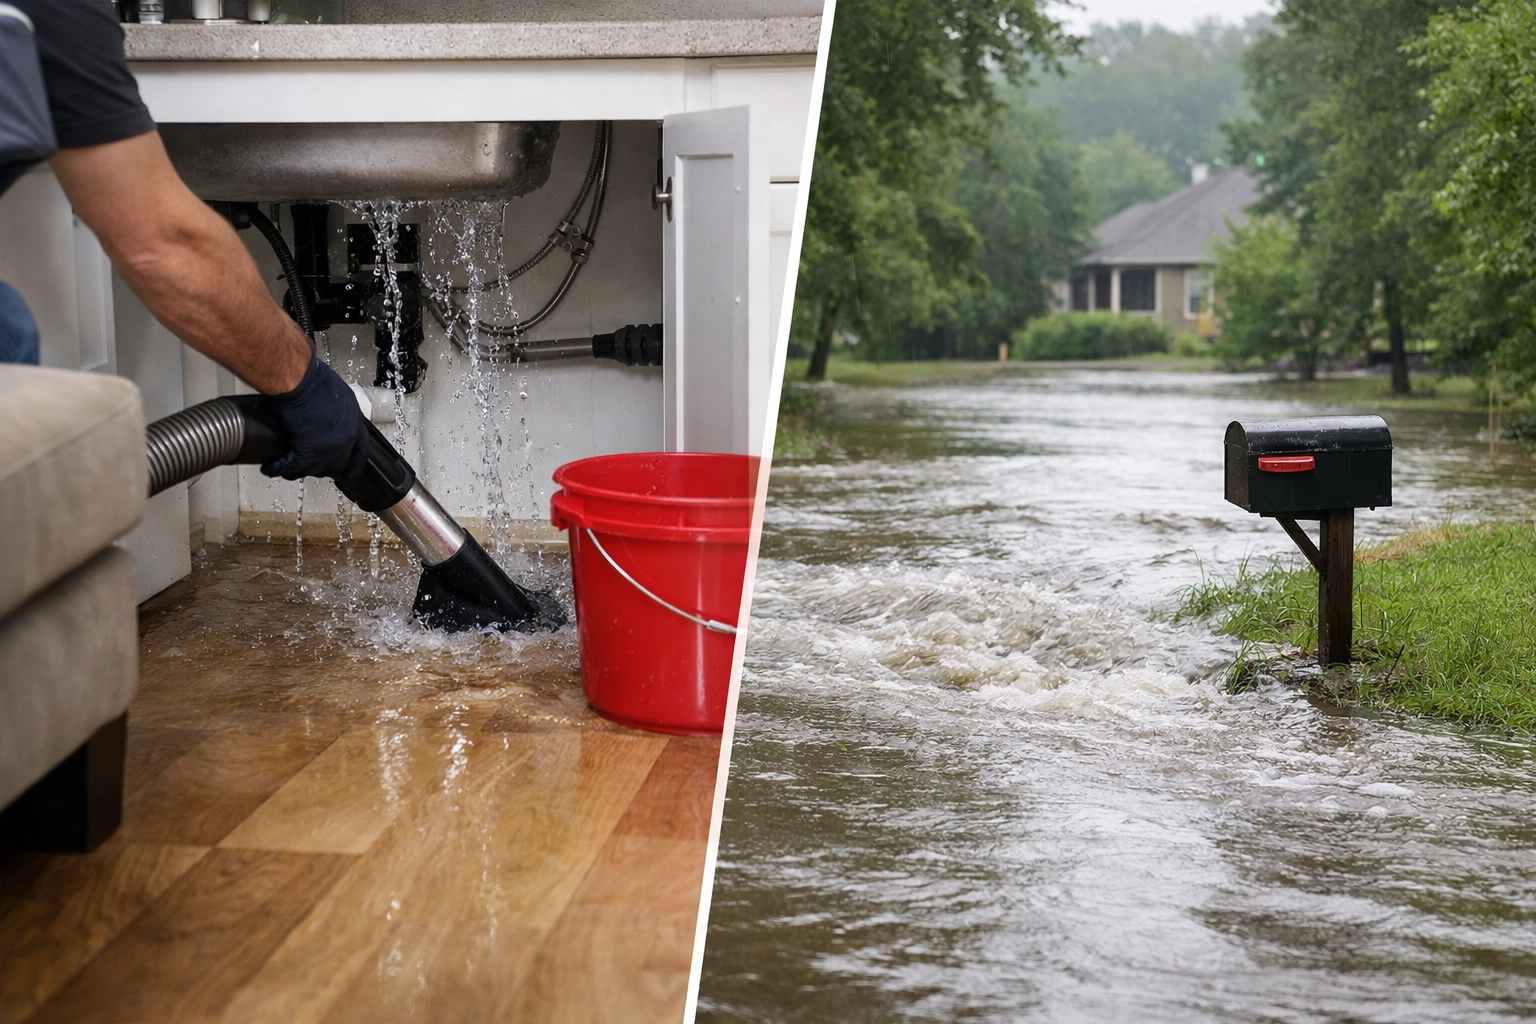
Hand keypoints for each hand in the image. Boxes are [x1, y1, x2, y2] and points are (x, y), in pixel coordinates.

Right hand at [260, 357, 368, 480]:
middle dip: (322, 468)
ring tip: (287, 469)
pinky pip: (294, 467)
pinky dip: (280, 468)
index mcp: (354, 422)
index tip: (350, 471)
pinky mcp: (309, 451)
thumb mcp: (336, 393)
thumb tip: (326, 414)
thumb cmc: (313, 378)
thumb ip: (336, 409)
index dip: (354, 463)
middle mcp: (346, 437)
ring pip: (315, 469)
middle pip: (337, 463)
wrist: (299, 381)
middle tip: (310, 467)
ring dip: (299, 470)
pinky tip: (272, 467)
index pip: (360, 450)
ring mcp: (329, 447)